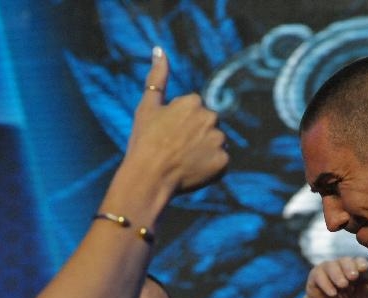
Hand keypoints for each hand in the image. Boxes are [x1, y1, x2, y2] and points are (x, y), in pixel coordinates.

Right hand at [125, 47, 228, 197]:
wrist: (149, 177)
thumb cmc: (144, 141)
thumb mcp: (147, 106)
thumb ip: (157, 76)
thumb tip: (160, 50)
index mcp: (193, 102)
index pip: (193, 111)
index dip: (178, 125)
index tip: (166, 134)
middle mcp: (210, 117)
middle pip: (207, 126)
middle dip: (195, 136)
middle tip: (175, 149)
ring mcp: (218, 140)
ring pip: (214, 144)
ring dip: (204, 151)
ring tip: (184, 161)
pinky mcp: (223, 161)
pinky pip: (220, 163)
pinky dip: (209, 168)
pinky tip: (193, 171)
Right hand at [302, 257, 367, 297]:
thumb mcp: (361, 297)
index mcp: (354, 269)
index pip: (359, 262)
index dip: (361, 264)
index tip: (364, 268)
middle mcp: (341, 265)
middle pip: (345, 260)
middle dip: (349, 268)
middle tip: (353, 276)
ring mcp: (327, 269)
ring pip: (332, 266)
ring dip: (338, 275)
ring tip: (343, 285)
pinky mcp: (315, 275)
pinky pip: (320, 276)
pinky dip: (327, 284)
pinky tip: (332, 293)